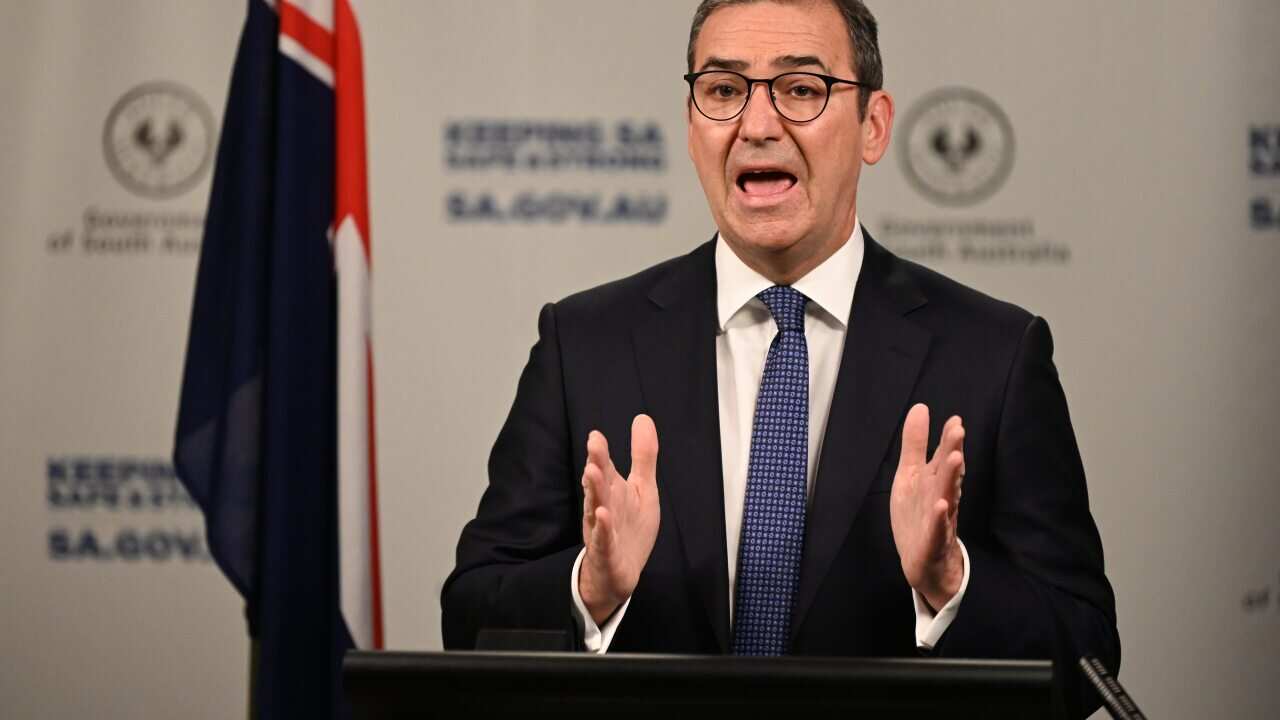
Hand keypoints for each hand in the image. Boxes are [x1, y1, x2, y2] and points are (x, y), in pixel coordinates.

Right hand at [578, 414, 659, 624]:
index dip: (600, 452)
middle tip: (593, 445)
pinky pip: (603, 539)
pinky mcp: (606, 552)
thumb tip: (642, 417)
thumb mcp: (642, 488)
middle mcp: (603, 505)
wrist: (619, 572)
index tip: (596, 435)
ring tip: (592, 473)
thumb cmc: (628, 527)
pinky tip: (602, 515)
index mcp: (612, 490)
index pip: (604, 467)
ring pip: (596, 507)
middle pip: (599, 483)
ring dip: (594, 491)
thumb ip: (643, 455)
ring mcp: (602, 529)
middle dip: (596, 464)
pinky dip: (603, 528)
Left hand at [890, 403, 965, 611]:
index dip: (948, 439)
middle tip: (958, 430)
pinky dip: (939, 518)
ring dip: (951, 478)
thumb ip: (916, 443)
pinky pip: (937, 529)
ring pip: (946, 496)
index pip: (944, 457)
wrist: (925, 563)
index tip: (955, 420)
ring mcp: (938, 520)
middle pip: (948, 472)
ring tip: (956, 459)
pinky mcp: (932, 541)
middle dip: (952, 451)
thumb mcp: (910, 475)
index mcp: (934, 480)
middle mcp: (940, 496)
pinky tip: (940, 506)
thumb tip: (920, 407)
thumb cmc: (919, 514)